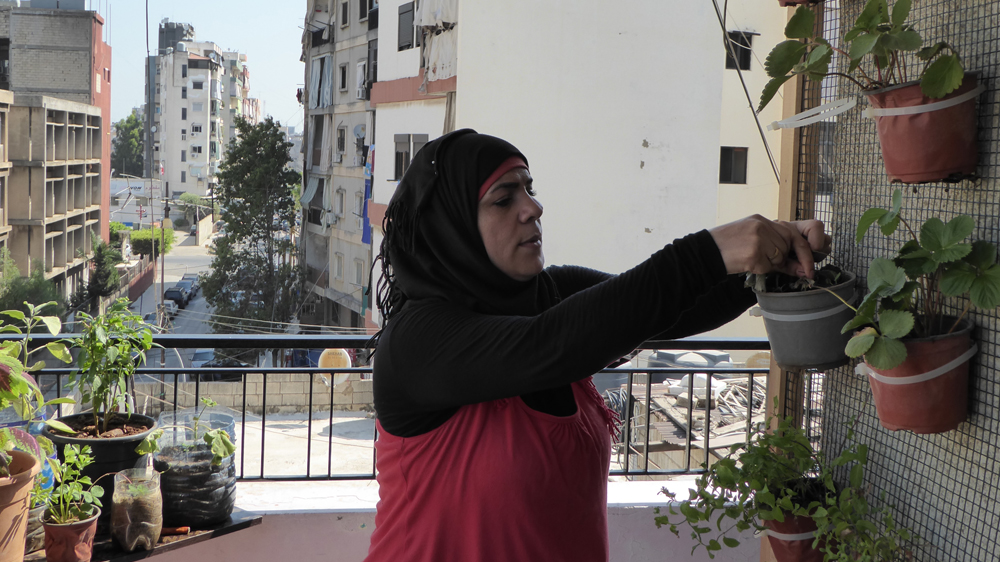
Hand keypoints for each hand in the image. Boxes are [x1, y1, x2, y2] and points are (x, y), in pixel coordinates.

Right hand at [708, 216, 830, 278]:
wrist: (704, 252)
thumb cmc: (727, 248)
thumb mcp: (752, 241)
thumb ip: (776, 249)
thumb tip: (803, 268)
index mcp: (760, 220)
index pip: (792, 231)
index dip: (805, 248)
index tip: (809, 264)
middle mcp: (761, 225)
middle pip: (790, 244)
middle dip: (788, 258)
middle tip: (776, 264)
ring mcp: (758, 238)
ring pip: (780, 257)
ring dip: (770, 264)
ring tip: (750, 258)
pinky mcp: (753, 253)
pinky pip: (768, 267)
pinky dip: (759, 269)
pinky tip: (745, 263)